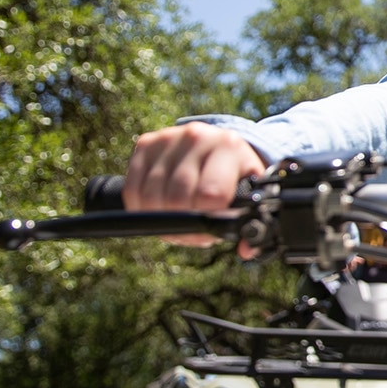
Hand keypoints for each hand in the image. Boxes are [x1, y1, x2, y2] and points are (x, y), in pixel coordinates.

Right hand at [124, 122, 265, 249]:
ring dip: (161, 220)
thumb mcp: (252, 194)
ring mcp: (169, 138)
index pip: (210, 194)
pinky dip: (141, 209)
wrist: (218, 147)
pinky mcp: (146, 144)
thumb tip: (247, 251)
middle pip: (177, 198)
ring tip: (178, 222)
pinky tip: (159, 211)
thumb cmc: (236, 176)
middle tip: (193, 231)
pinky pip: (133, 189)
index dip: (207, 220)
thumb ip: (253, 223)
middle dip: (183, 225)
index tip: (211, 226)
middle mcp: (198, 137)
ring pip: (151, 195)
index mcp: (229, 147)